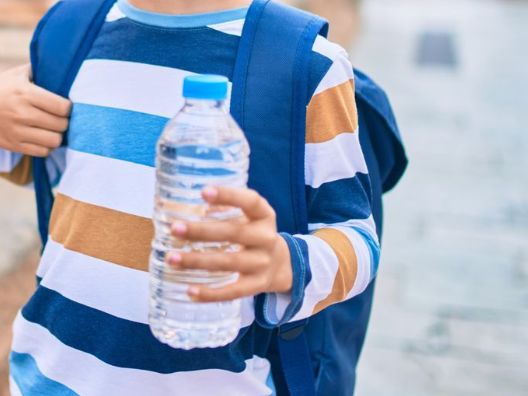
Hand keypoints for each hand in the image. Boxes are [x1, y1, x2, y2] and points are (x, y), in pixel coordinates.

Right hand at [0, 64, 71, 156]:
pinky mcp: (13, 145)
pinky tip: (43, 138)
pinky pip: (43, 152)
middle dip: (64, 121)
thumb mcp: (17, 75)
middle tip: (60, 118)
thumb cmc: (1, 88)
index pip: (63, 107)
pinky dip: (47, 146)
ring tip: (53, 129)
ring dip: (57, 135)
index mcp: (25, 93)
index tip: (65, 106)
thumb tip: (63, 64)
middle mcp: (22, 113)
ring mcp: (17, 131)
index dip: (68, 108)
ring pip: (54, 141)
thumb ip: (40, 71)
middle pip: (61, 125)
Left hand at [167, 186, 292, 301]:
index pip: (250, 201)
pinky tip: (190, 291)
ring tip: (171, 258)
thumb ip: (223, 209)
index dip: (228, 195)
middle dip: (201, 231)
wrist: (280, 265)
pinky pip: (232, 291)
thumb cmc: (252, 234)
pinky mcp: (256, 286)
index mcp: (264, 216)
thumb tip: (174, 203)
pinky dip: (210, 293)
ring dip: (197, 260)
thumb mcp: (249, 217)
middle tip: (175, 229)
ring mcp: (262, 264)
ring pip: (228, 262)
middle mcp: (266, 238)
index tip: (204, 192)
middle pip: (233, 233)